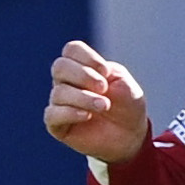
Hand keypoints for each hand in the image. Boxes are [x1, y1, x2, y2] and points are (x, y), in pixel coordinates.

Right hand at [47, 40, 150, 164]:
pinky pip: (52, 114)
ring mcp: (59, 102)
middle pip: (60, 67)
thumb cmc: (127, 106)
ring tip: (105, 105)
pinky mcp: (57, 124)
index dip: (87, 57)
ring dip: (84, 97)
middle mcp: (66, 82)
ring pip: (59, 92)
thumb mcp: (124, 83)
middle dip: (83, 75)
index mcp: (82, 67)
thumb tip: (85, 76)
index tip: (106, 72)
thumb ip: (107, 72)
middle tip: (103, 88)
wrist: (132, 135)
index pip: (72, 50)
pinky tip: (87, 115)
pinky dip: (70, 112)